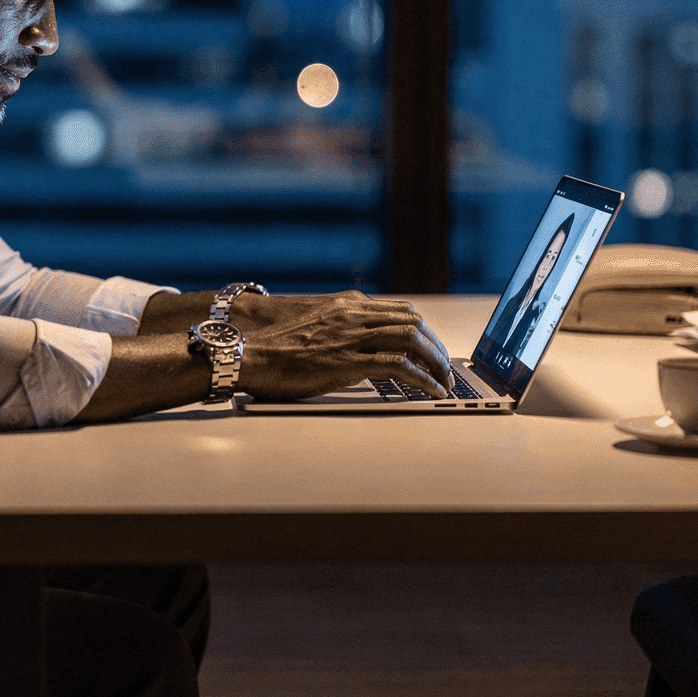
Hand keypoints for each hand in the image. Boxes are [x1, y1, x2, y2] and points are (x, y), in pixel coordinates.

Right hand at [225, 290, 452, 400]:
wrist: (251, 355)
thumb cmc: (277, 349)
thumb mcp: (317, 329)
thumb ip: (343, 332)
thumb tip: (365, 353)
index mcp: (348, 305)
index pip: (402, 310)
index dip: (425, 330)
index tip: (434, 348)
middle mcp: (355, 314)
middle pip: (414, 322)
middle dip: (437, 346)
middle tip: (446, 368)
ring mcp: (353, 336)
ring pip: (412, 340)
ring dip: (436, 363)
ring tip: (445, 383)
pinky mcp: (349, 360)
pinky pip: (399, 367)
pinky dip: (423, 379)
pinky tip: (432, 392)